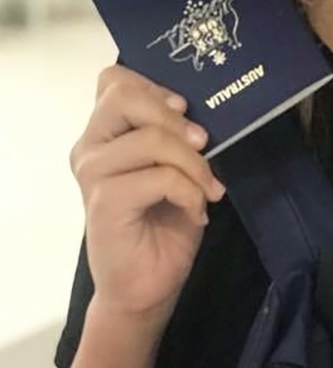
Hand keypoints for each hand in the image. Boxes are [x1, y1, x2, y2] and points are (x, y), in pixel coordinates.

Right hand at [70, 66, 225, 324]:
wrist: (146, 287)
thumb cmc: (164, 224)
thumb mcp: (178, 168)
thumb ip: (176, 135)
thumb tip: (197, 111)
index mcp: (106, 133)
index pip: (114, 80)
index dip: (154, 87)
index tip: (184, 110)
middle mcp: (91, 146)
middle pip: (125, 96)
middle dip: (175, 118)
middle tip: (203, 145)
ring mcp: (93, 173)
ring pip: (152, 139)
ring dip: (193, 164)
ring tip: (207, 190)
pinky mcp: (105, 201)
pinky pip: (160, 177)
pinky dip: (190, 192)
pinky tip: (197, 212)